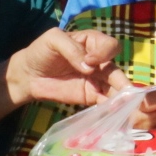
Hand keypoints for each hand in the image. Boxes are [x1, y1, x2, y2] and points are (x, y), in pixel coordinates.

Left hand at [7, 28, 121, 108]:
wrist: (28, 75)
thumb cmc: (41, 51)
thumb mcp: (53, 40)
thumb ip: (71, 49)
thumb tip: (89, 68)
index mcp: (93, 43)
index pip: (110, 46)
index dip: (105, 54)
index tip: (90, 61)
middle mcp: (100, 62)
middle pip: (116, 71)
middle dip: (123, 83)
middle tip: (127, 95)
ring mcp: (97, 80)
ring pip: (115, 89)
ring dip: (122, 99)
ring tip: (126, 109)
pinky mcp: (91, 97)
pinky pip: (105, 103)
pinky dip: (111, 109)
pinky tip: (114, 115)